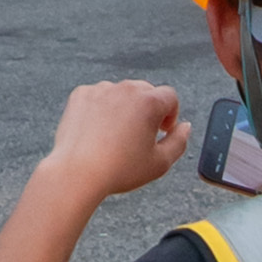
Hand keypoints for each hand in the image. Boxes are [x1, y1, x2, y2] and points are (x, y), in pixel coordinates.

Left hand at [42, 76, 191, 211]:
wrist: (77, 173)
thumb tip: (185, 127)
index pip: (170, 97)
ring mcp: (101, 89)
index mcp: (149, 101)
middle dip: (148, 110)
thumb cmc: (119, 170)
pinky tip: (98, 132)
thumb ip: (179, 141)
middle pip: (146, 92)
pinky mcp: (81, 95)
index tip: (162, 131)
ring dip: (124, 108)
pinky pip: (98, 97)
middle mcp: (125, 89)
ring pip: (121, 94)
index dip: (170, 115)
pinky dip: (101, 109)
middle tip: (140, 135)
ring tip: (116, 136)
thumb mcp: (160, 163)